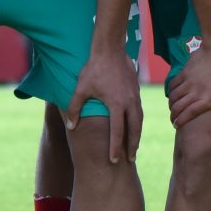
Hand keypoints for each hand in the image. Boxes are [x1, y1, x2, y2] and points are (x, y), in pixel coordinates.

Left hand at [66, 43, 144, 162]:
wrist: (110, 49)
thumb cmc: (94, 68)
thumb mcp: (81, 88)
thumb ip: (74, 108)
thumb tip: (71, 126)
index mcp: (117, 104)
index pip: (117, 131)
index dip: (115, 148)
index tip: (114, 161)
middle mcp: (130, 102)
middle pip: (134, 130)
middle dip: (132, 146)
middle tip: (130, 161)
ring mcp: (135, 97)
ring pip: (140, 121)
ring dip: (137, 135)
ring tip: (134, 148)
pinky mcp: (136, 91)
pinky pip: (139, 112)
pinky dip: (138, 123)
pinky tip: (134, 128)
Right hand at [165, 36, 210, 127]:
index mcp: (209, 100)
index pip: (189, 114)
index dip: (181, 121)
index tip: (178, 125)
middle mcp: (196, 93)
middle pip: (178, 107)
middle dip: (174, 115)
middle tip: (174, 119)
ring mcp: (189, 82)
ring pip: (174, 97)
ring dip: (171, 104)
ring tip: (172, 108)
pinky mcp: (185, 72)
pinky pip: (173, 84)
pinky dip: (171, 91)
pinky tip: (172, 93)